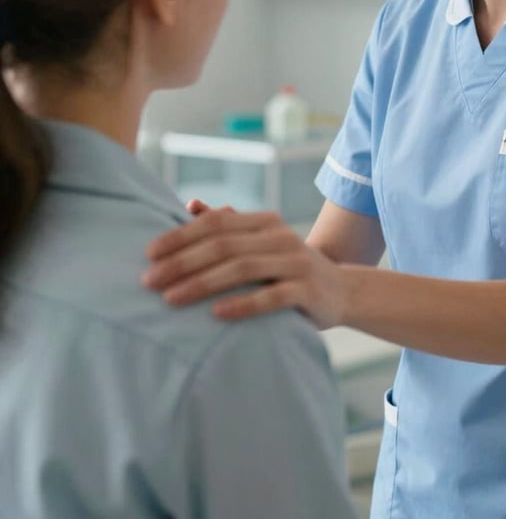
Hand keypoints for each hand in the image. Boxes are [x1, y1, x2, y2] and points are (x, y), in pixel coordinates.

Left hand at [141, 207, 347, 327]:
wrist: (343, 292)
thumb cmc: (288, 269)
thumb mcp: (262, 244)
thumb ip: (230, 225)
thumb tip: (192, 204)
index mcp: (265, 222)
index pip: (217, 223)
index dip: (181, 236)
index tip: (148, 254)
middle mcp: (281, 237)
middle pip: (224, 245)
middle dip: (182, 262)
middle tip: (149, 281)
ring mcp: (296, 263)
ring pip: (243, 268)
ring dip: (202, 283)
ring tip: (171, 299)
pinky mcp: (308, 291)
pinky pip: (271, 297)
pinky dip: (242, 304)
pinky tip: (215, 314)